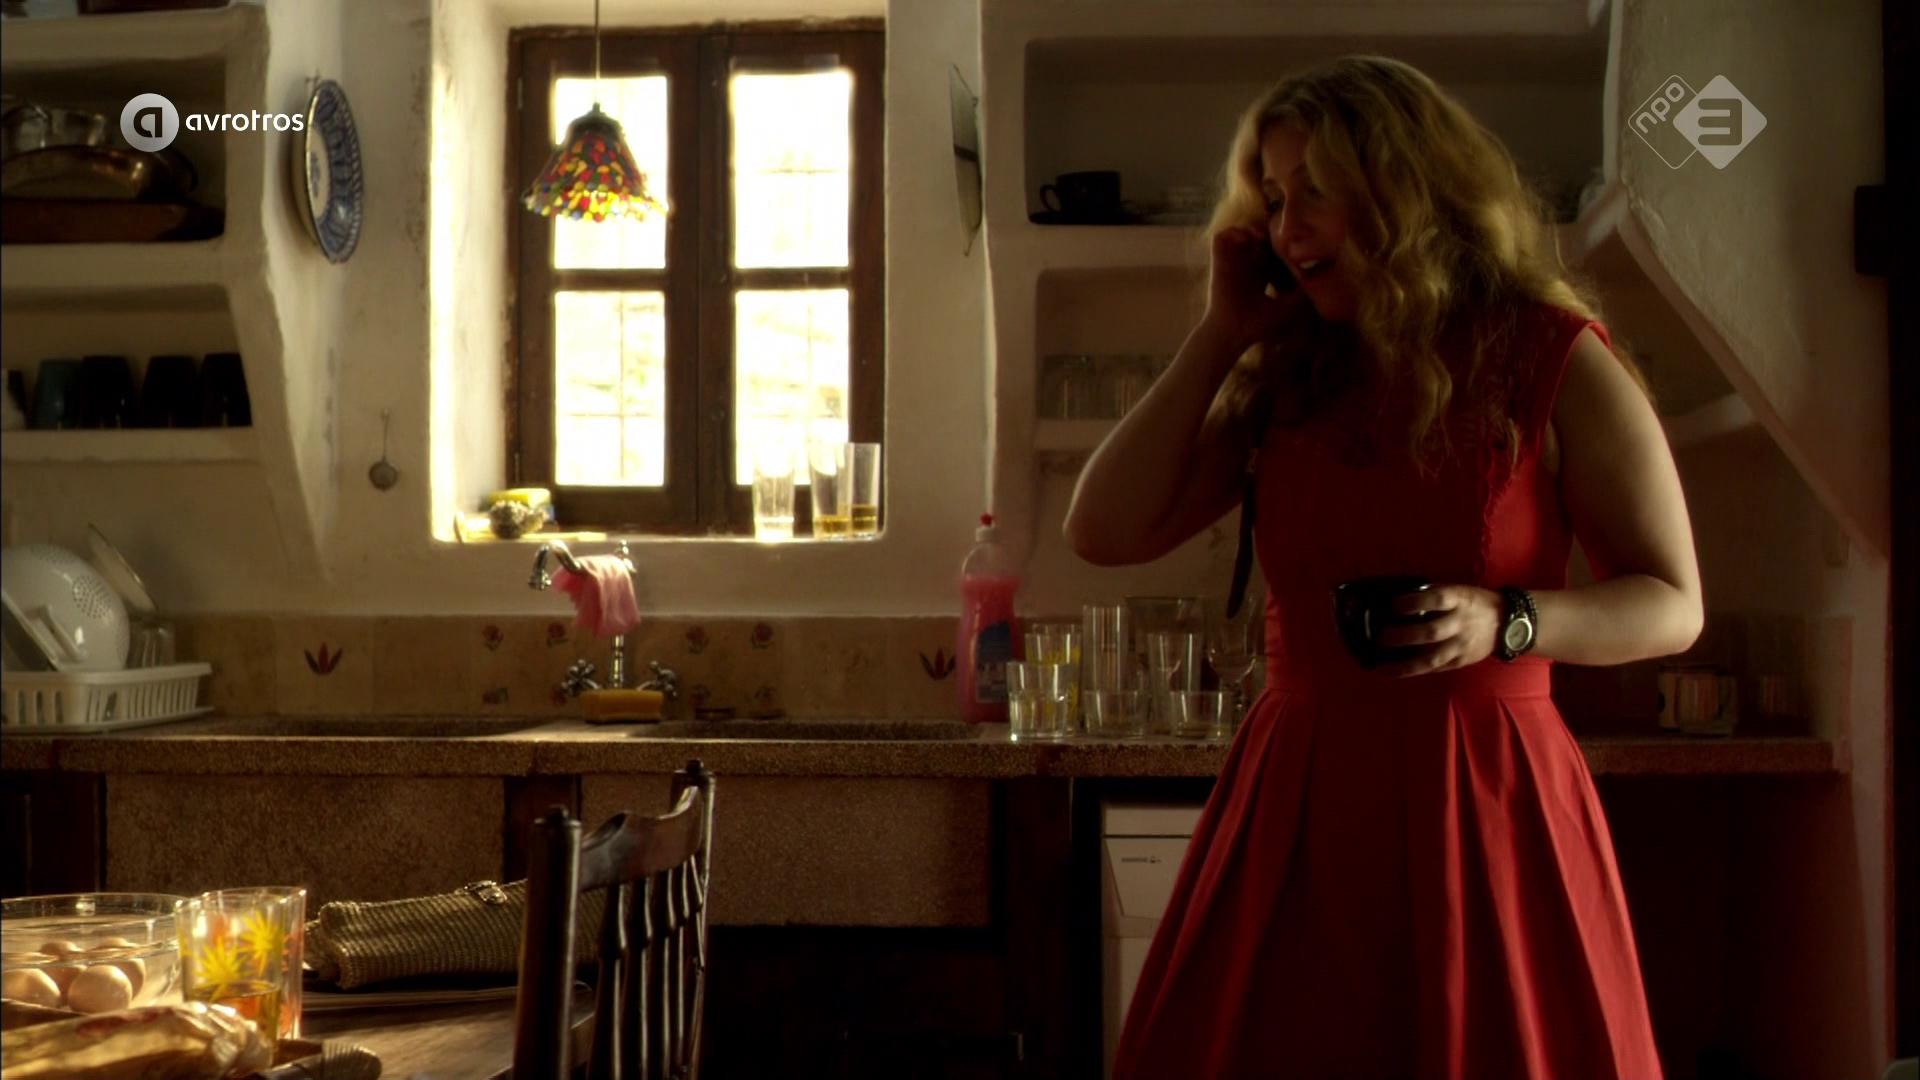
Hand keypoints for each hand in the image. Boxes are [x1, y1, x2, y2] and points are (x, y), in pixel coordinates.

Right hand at [1203, 225, 1306, 350]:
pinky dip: (1233, 232)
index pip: (1269, 251)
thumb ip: (1300, 296)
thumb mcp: (1285, 308)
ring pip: (1240, 232)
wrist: (1233, 333)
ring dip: (1251, 228)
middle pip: (1255, 237)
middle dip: (1267, 232)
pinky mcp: (1218, 261)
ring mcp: (1231, 262)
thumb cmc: (1257, 325)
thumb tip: (1316, 285)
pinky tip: (1248, 239)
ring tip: (1262, 235)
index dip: (1279, 243)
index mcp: (1258, 275)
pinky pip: (1221, 236)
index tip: (1292, 242)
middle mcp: (1244, 266)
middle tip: (1279, 234)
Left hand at [1371, 585, 1503, 677]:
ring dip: (1405, 664)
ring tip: (1382, 666)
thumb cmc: (1474, 603)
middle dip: (1404, 636)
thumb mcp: (1459, 592)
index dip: (1416, 602)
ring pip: (1433, 657)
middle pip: (1431, 632)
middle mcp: (1461, 623)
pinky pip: (1437, 668)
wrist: (1506, 623)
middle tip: (1381, 638)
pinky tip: (1396, 672)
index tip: (1395, 605)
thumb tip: (1399, 599)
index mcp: (1460, 600)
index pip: (1437, 599)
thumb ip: (1434, 596)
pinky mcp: (1460, 661)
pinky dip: (1415, 671)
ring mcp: (1461, 645)